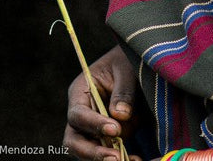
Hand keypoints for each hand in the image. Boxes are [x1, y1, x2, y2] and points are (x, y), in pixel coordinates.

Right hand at [63, 45, 141, 160]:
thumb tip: (120, 116)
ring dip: (105, 159)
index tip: (115, 130)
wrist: (138, 64)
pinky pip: (108, 154)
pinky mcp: (108, 138)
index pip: (78, 115)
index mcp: (80, 92)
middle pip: (74, 141)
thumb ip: (123, 91)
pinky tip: (135, 160)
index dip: (93, 125)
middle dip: (92, 152)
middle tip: (114, 158)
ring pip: (89, 152)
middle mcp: (83, 114)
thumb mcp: (126, 68)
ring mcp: (94, 129)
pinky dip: (120, 159)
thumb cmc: (127, 60)